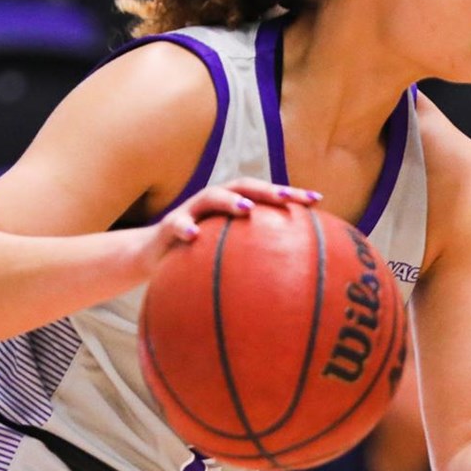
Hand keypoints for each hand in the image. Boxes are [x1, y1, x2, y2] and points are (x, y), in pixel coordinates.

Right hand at [141, 177, 320, 274]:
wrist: (153, 256)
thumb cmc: (199, 258)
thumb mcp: (228, 259)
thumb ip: (255, 260)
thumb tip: (295, 284)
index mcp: (233, 206)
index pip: (266, 194)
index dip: (291, 194)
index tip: (317, 200)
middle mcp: (214, 202)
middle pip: (244, 187)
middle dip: (266, 190)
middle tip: (287, 198)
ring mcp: (191, 210)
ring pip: (211, 197)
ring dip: (229, 200)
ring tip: (246, 209)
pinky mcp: (169, 225)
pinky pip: (177, 224)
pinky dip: (185, 227)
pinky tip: (193, 236)